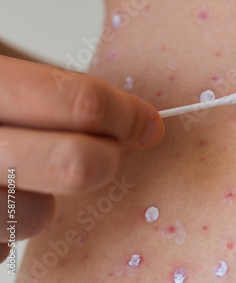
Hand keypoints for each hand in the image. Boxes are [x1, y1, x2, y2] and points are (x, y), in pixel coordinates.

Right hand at [0, 55, 163, 260]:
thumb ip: (46, 85)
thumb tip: (127, 115)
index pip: (78, 101)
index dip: (125, 113)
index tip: (147, 123)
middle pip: (73, 164)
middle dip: (105, 158)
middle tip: (108, 149)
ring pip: (36, 216)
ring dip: (44, 197)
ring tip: (17, 171)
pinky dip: (4, 226)